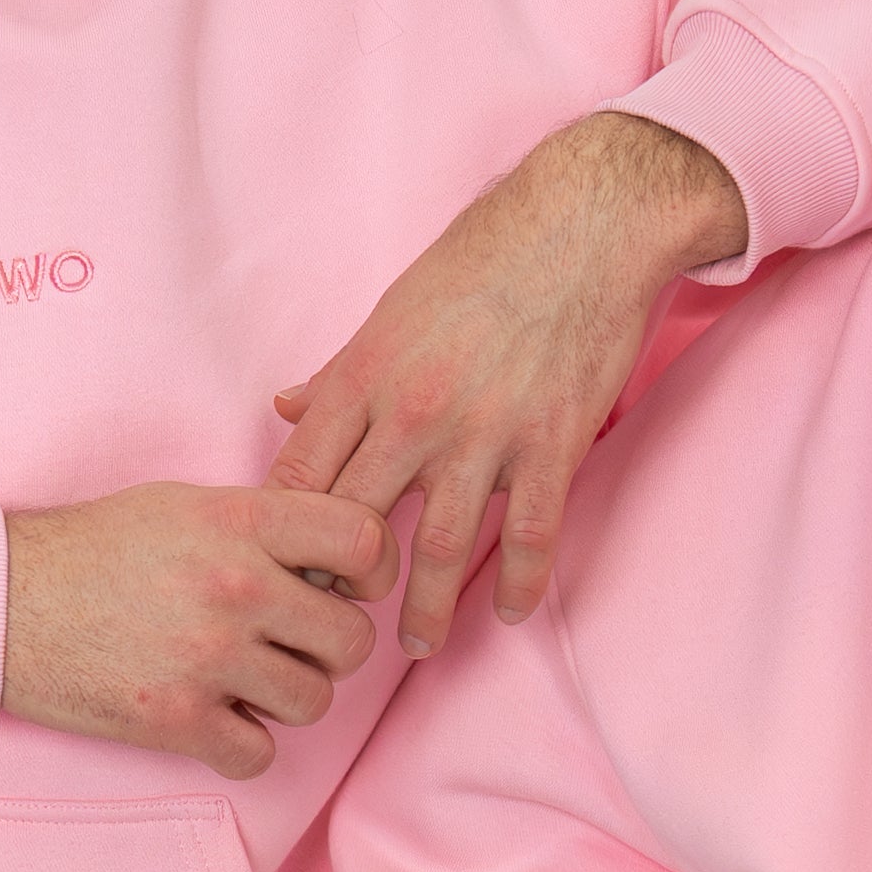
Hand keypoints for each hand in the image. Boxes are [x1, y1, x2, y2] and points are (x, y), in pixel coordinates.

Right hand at [0, 476, 384, 779]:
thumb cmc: (94, 549)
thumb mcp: (185, 504)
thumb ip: (265, 525)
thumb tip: (340, 560)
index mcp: (242, 522)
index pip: (365, 540)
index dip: (371, 570)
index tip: (343, 586)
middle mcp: (235, 586)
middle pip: (352, 640)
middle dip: (326, 649)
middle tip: (284, 644)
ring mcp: (208, 657)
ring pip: (314, 702)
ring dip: (286, 699)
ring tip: (240, 678)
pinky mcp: (175, 719)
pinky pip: (259, 753)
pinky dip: (242, 744)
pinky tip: (211, 716)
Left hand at [267, 109, 749, 658]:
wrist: (585, 226)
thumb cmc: (483, 260)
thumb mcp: (392, 310)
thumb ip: (340, 373)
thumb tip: (286, 410)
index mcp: (367, 374)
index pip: (302, 474)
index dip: (287, 533)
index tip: (288, 567)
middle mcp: (415, 411)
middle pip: (355, 523)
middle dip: (341, 585)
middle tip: (337, 623)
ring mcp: (484, 434)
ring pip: (436, 549)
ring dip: (421, 610)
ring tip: (413, 645)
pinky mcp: (550, 446)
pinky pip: (527, 537)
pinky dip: (516, 584)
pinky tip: (506, 611)